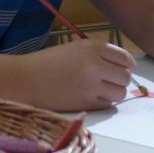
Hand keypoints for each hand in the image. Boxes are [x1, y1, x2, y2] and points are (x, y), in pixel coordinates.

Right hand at [22, 40, 136, 111]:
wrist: (26, 79)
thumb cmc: (48, 63)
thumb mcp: (75, 48)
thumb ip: (98, 54)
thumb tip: (124, 67)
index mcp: (93, 47)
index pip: (125, 58)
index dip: (127, 66)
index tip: (123, 70)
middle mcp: (95, 64)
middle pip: (126, 76)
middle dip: (121, 81)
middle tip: (110, 83)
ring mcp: (91, 85)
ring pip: (120, 93)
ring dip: (114, 94)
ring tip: (100, 92)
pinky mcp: (85, 103)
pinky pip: (107, 105)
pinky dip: (103, 103)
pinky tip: (90, 98)